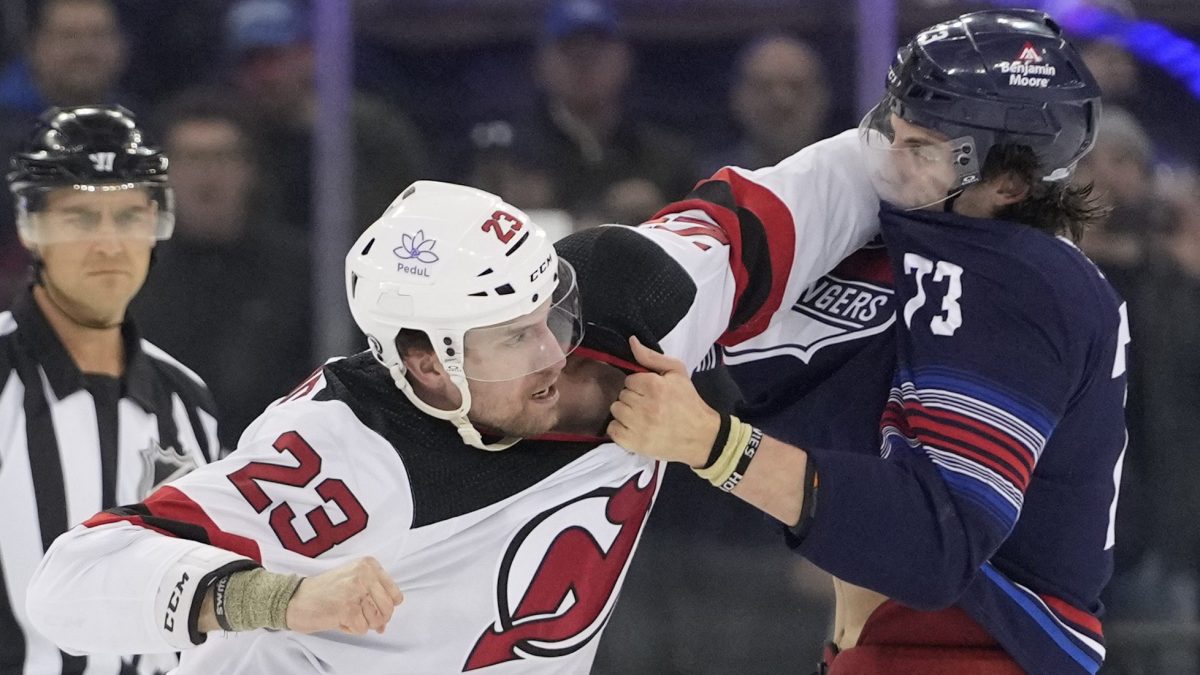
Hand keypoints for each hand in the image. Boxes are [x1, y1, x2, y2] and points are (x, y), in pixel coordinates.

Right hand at [285, 557, 403, 634]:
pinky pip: (362, 629)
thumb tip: (385, 623)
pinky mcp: (348, 608)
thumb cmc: (322, 591)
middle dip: (376, 619)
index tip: (372, 607)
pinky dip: (351, 629)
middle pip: (388, 609)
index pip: (395, 594)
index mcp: (369, 564)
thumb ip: (373, 597)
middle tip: (359, 616)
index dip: (385, 607)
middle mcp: (364, 574)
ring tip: (346, 613)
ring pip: (377, 620)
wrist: (294, 598)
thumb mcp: (352, 582)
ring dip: (362, 624)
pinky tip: (338, 619)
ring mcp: (356, 591)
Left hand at [607, 336, 720, 466]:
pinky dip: (620, 429)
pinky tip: (634, 428)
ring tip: (642, 416)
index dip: (640, 385)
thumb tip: (632, 341)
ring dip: (626, 412)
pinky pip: (612, 430)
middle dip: (633, 398)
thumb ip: (651, 357)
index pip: (630, 379)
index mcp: (655, 386)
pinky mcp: (634, 443)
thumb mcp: (677, 372)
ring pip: (615, 410)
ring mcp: (638, 427)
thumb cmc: (688, 402)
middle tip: (649, 405)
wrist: (701, 436)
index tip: (651, 392)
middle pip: (622, 395)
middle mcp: (645, 406)